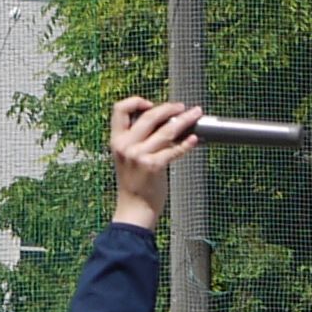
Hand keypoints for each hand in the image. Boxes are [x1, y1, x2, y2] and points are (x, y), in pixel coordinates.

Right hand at [109, 96, 202, 227]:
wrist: (134, 209)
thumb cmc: (134, 183)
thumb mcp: (127, 157)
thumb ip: (138, 139)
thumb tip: (164, 121)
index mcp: (117, 140)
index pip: (119, 109)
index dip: (136, 101)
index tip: (150, 104)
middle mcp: (125, 146)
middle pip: (149, 116)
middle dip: (169, 108)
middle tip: (182, 107)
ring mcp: (139, 156)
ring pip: (166, 130)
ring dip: (184, 120)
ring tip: (195, 115)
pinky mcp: (153, 166)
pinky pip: (174, 149)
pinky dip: (186, 143)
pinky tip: (194, 139)